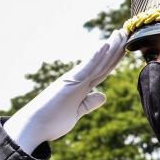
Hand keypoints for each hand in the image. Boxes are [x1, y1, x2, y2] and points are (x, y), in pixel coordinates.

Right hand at [4, 29, 127, 151]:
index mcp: (80, 86)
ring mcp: (74, 79)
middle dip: (116, 48)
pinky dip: (96, 56)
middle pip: (102, 62)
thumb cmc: (51, 122)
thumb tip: (103, 96)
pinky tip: (106, 45)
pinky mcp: (70, 83)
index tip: (124, 47)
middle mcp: (78, 79)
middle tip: (126, 32)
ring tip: (121, 34)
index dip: (114, 59)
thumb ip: (88, 103)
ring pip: (98, 62)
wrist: (33, 127)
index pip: (102, 70)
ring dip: (111, 47)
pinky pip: (86, 68)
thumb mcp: (76, 113)